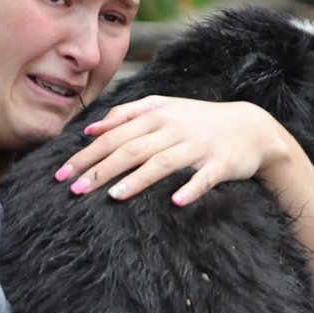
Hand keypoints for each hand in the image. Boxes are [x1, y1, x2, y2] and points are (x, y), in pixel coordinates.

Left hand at [54, 96, 287, 205]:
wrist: (251, 127)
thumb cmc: (198, 121)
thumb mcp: (163, 109)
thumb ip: (126, 115)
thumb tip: (89, 129)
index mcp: (156, 114)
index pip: (113, 135)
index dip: (86, 154)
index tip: (61, 173)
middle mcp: (174, 127)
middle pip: (131, 149)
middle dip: (100, 169)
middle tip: (75, 190)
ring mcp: (198, 145)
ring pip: (163, 162)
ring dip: (138, 179)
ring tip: (114, 196)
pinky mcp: (221, 163)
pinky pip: (204, 178)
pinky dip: (191, 189)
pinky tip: (175, 203)